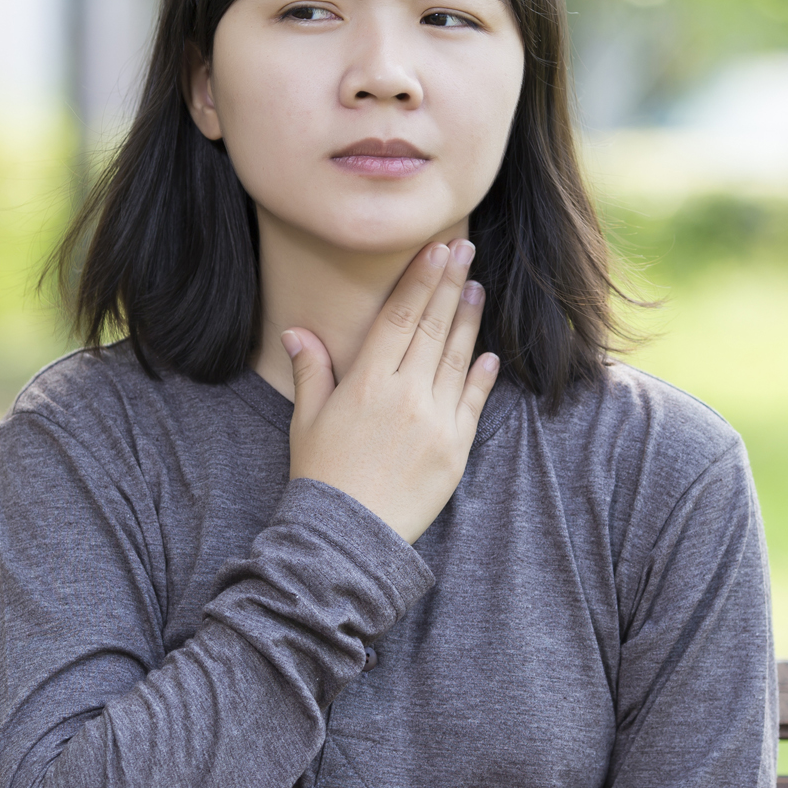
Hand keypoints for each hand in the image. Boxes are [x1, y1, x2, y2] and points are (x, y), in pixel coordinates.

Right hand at [281, 239, 499, 543]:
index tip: (436, 250)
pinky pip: (473, 403)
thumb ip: (311, 371)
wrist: (346, 538)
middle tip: (465, 249)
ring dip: (469, 320)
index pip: (400, 317)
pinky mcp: (455, 450)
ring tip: (477, 288)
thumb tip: (297, 332)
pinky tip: (489, 354)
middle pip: (434, 327)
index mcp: (367, 382)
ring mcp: (435, 422)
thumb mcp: (307, 419)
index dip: (420, 280)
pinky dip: (483, 376)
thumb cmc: (322, 475)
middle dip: (450, 284)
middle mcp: (405, 395)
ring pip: (458, 358)